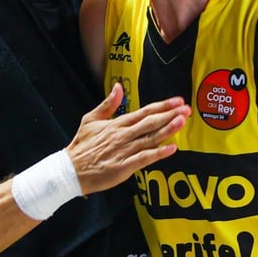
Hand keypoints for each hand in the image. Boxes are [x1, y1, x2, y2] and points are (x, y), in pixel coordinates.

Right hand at [67, 83, 190, 194]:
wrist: (71, 169)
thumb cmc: (82, 145)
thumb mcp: (91, 119)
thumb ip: (107, 104)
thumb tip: (118, 86)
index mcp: (117, 123)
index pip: (144, 112)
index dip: (162, 106)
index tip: (177, 101)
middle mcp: (123, 135)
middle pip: (151, 123)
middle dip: (170, 115)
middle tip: (187, 109)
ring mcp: (124, 151)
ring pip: (150, 138)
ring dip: (168, 130)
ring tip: (182, 122)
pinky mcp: (124, 166)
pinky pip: (144, 158)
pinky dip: (158, 153)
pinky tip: (172, 149)